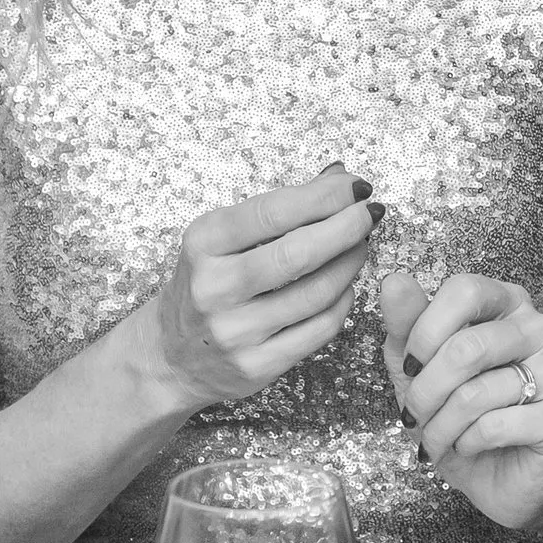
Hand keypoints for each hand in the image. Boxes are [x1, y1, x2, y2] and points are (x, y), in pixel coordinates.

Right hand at [143, 163, 380, 411]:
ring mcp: (235, 332)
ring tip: (360, 244)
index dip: (326, 195)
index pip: (275, 211)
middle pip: (299, 253)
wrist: (171, 356)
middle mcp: (214, 288)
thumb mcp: (224, 238)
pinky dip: (343, 300)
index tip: (357, 185)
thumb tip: (340, 175)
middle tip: (371, 211)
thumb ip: (279, 208)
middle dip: (348, 226)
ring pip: (317, 292)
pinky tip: (344, 285)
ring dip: (351, 262)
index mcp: (203, 244)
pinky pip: (321, 328)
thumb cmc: (207, 283)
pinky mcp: (256, 366)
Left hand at [381, 272, 542, 533]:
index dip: (425, 331)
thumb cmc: (458, 414)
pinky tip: (469, 447)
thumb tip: (393, 280)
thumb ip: (407, 324)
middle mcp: (542, 328)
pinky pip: (496, 425)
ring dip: (440, 427)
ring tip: (436, 441)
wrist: (501, 477)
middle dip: (425, 392)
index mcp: (509, 303)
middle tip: (413, 417)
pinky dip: (467, 443)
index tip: (410, 367)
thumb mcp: (419, 369)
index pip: (465, 290)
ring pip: (477, 393)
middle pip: (467, 347)